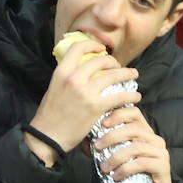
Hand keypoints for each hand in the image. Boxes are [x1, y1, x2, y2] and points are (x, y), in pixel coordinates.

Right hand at [28, 39, 139, 154]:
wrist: (47, 138)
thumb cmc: (49, 116)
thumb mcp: (53, 89)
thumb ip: (67, 78)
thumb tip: (81, 71)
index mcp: (61, 72)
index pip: (78, 48)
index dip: (92, 44)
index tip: (101, 48)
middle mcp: (73, 79)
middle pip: (100, 60)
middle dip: (113, 62)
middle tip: (118, 67)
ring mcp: (85, 92)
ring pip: (113, 75)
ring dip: (127, 74)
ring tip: (133, 75)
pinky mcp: (95, 107)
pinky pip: (119, 96)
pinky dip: (130, 95)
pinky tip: (136, 96)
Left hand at [93, 105, 172, 182]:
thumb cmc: (133, 176)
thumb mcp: (117, 158)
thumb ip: (105, 147)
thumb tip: (85, 140)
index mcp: (145, 132)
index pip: (134, 113)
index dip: (118, 114)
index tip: (102, 123)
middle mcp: (155, 139)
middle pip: (134, 128)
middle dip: (112, 136)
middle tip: (96, 147)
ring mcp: (160, 152)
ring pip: (136, 146)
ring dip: (116, 156)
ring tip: (104, 168)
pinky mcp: (163, 166)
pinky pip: (142, 163)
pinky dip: (125, 169)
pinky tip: (116, 176)